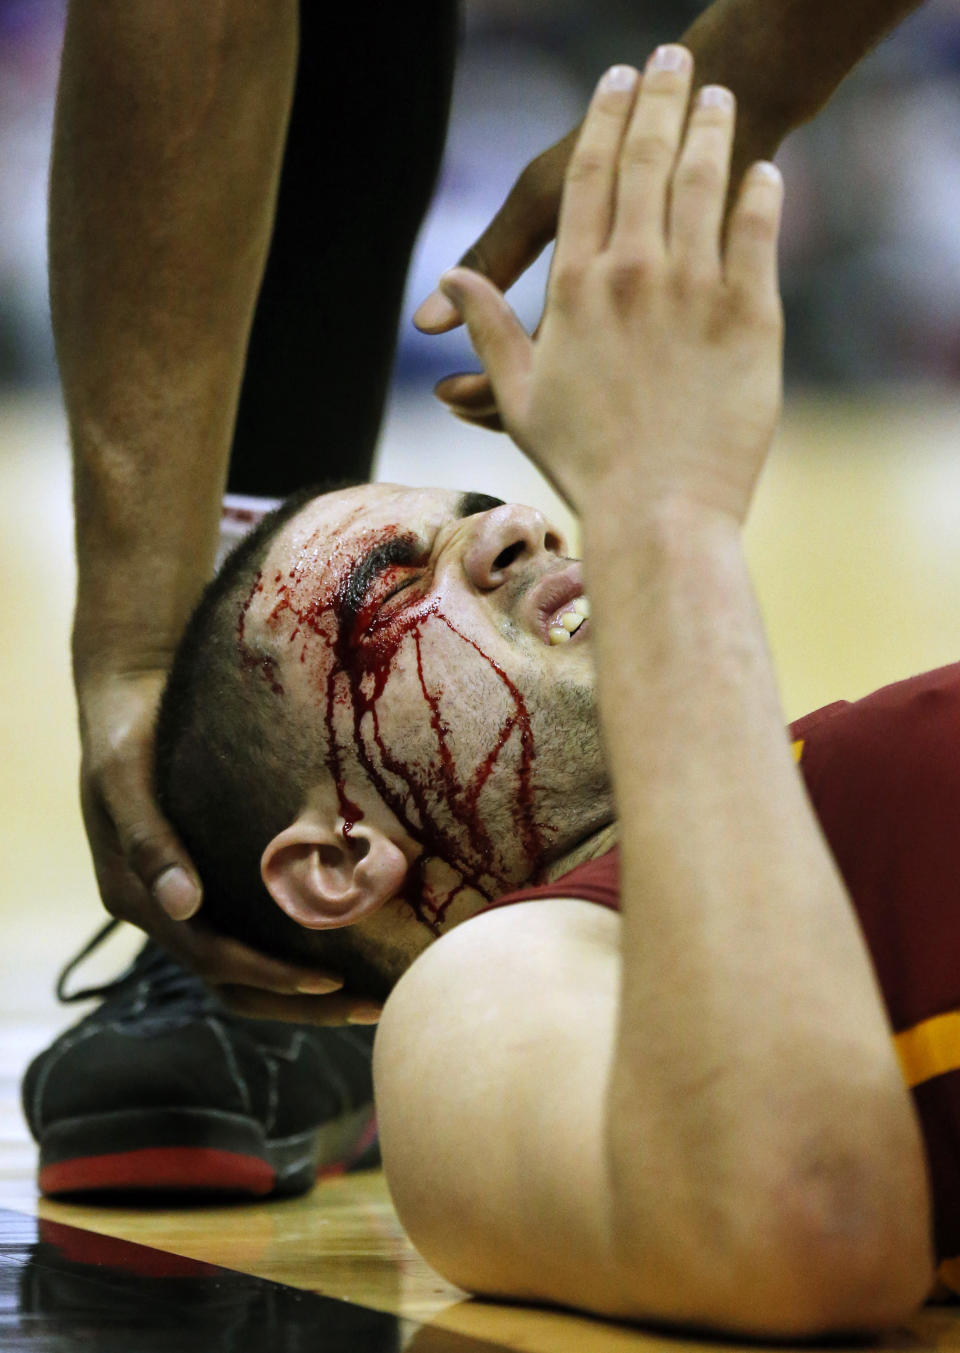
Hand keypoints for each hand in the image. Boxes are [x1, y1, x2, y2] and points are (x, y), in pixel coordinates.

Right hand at [76, 668, 376, 1023]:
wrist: (129, 694)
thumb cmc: (127, 730)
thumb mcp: (123, 776)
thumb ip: (147, 840)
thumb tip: (184, 905)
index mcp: (135, 897)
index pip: (210, 959)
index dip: (269, 974)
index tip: (331, 978)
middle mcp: (164, 910)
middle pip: (234, 984)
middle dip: (301, 1003)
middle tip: (374, 1008)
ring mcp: (188, 899)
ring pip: (247, 969)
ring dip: (305, 990)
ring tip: (375, 994)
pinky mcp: (214, 878)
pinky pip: (256, 930)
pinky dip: (300, 947)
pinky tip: (354, 941)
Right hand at [431, 49, 783, 523]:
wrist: (661, 515)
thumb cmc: (583, 464)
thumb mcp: (522, 397)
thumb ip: (488, 330)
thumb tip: (444, 289)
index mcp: (577, 288)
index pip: (587, 178)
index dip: (601, 120)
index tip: (612, 81)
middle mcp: (634, 274)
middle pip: (646, 160)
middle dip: (658, 97)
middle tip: (670, 55)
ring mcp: (696, 291)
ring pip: (704, 182)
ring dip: (710, 126)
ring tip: (716, 91)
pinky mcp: (751, 316)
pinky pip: (759, 234)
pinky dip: (761, 195)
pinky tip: (763, 171)